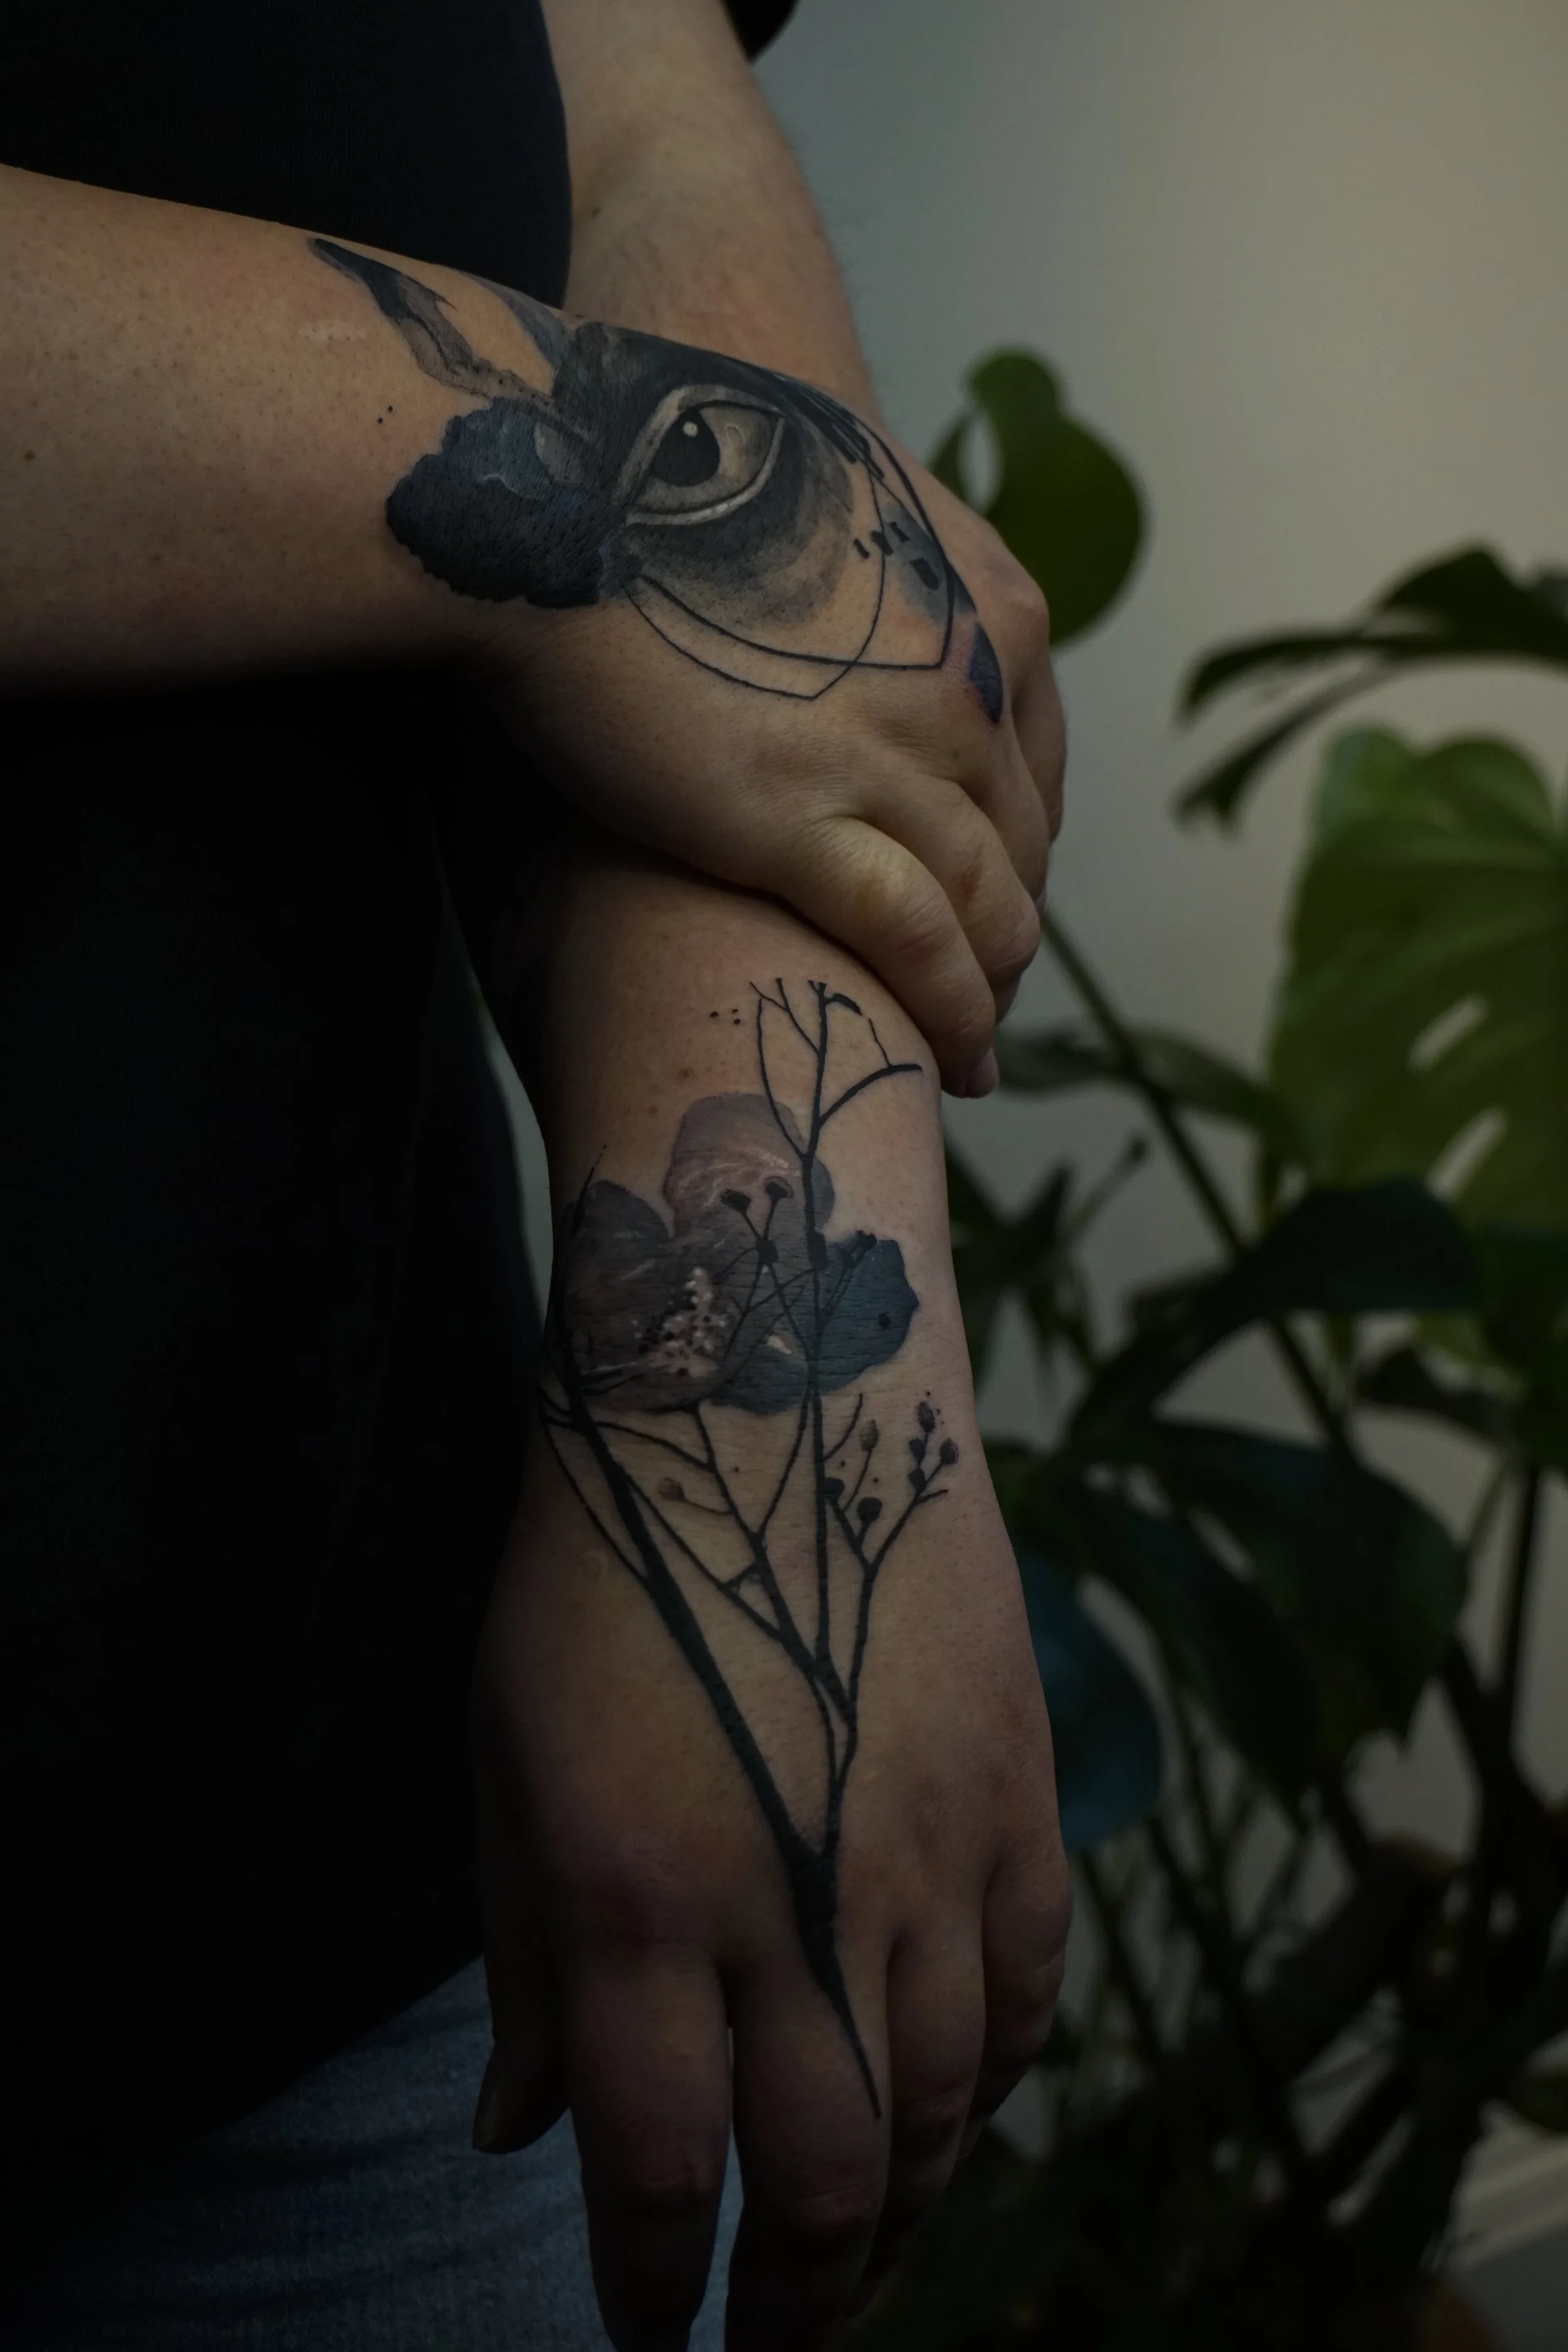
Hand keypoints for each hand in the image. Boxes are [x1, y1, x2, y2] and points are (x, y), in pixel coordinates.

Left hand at [472, 1454, 1067, 2349]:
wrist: (771, 1390)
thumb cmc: (607, 1570)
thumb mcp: (507, 1757)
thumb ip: (522, 1957)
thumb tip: (521, 2133)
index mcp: (636, 1896)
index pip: (656, 2174)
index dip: (649, 2292)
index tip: (645, 2338)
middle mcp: (792, 1899)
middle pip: (825, 2180)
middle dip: (795, 2301)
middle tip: (771, 2346)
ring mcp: (926, 1848)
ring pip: (941, 2111)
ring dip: (900, 2219)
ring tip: (862, 2264)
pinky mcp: (1015, 1793)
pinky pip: (1027, 1994)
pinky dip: (990, 2087)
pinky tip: (951, 2117)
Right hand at [483, 455, 1061, 1095]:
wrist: (554, 482)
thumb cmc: (656, 480)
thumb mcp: (829, 498)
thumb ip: (878, 577)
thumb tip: (853, 610)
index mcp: (987, 603)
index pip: (1034, 757)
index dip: (1017, 841)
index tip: (989, 890)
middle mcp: (969, 681)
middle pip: (1019, 841)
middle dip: (1007, 928)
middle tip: (978, 988)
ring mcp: (895, 754)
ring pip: (990, 907)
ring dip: (991, 992)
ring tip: (975, 1053)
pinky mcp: (803, 822)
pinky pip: (920, 945)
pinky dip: (952, 1014)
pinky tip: (958, 1066)